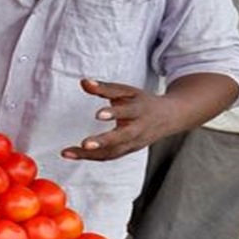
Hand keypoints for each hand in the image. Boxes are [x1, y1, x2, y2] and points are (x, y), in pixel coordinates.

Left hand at [61, 78, 175, 161]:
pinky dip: (92, 157)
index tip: (99, 114)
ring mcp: (135, 143)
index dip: (114, 113)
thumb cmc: (143, 102)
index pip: (128, 112)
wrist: (170, 117)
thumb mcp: (128, 91)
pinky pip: (110, 156)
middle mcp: (139, 129)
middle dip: (104, 141)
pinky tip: (74, 154)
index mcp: (140, 110)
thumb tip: (84, 82)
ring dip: (91, 154)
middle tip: (85, 144)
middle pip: (122, 137)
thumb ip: (105, 87)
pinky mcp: (128, 150)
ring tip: (69, 153)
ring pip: (114, 152)